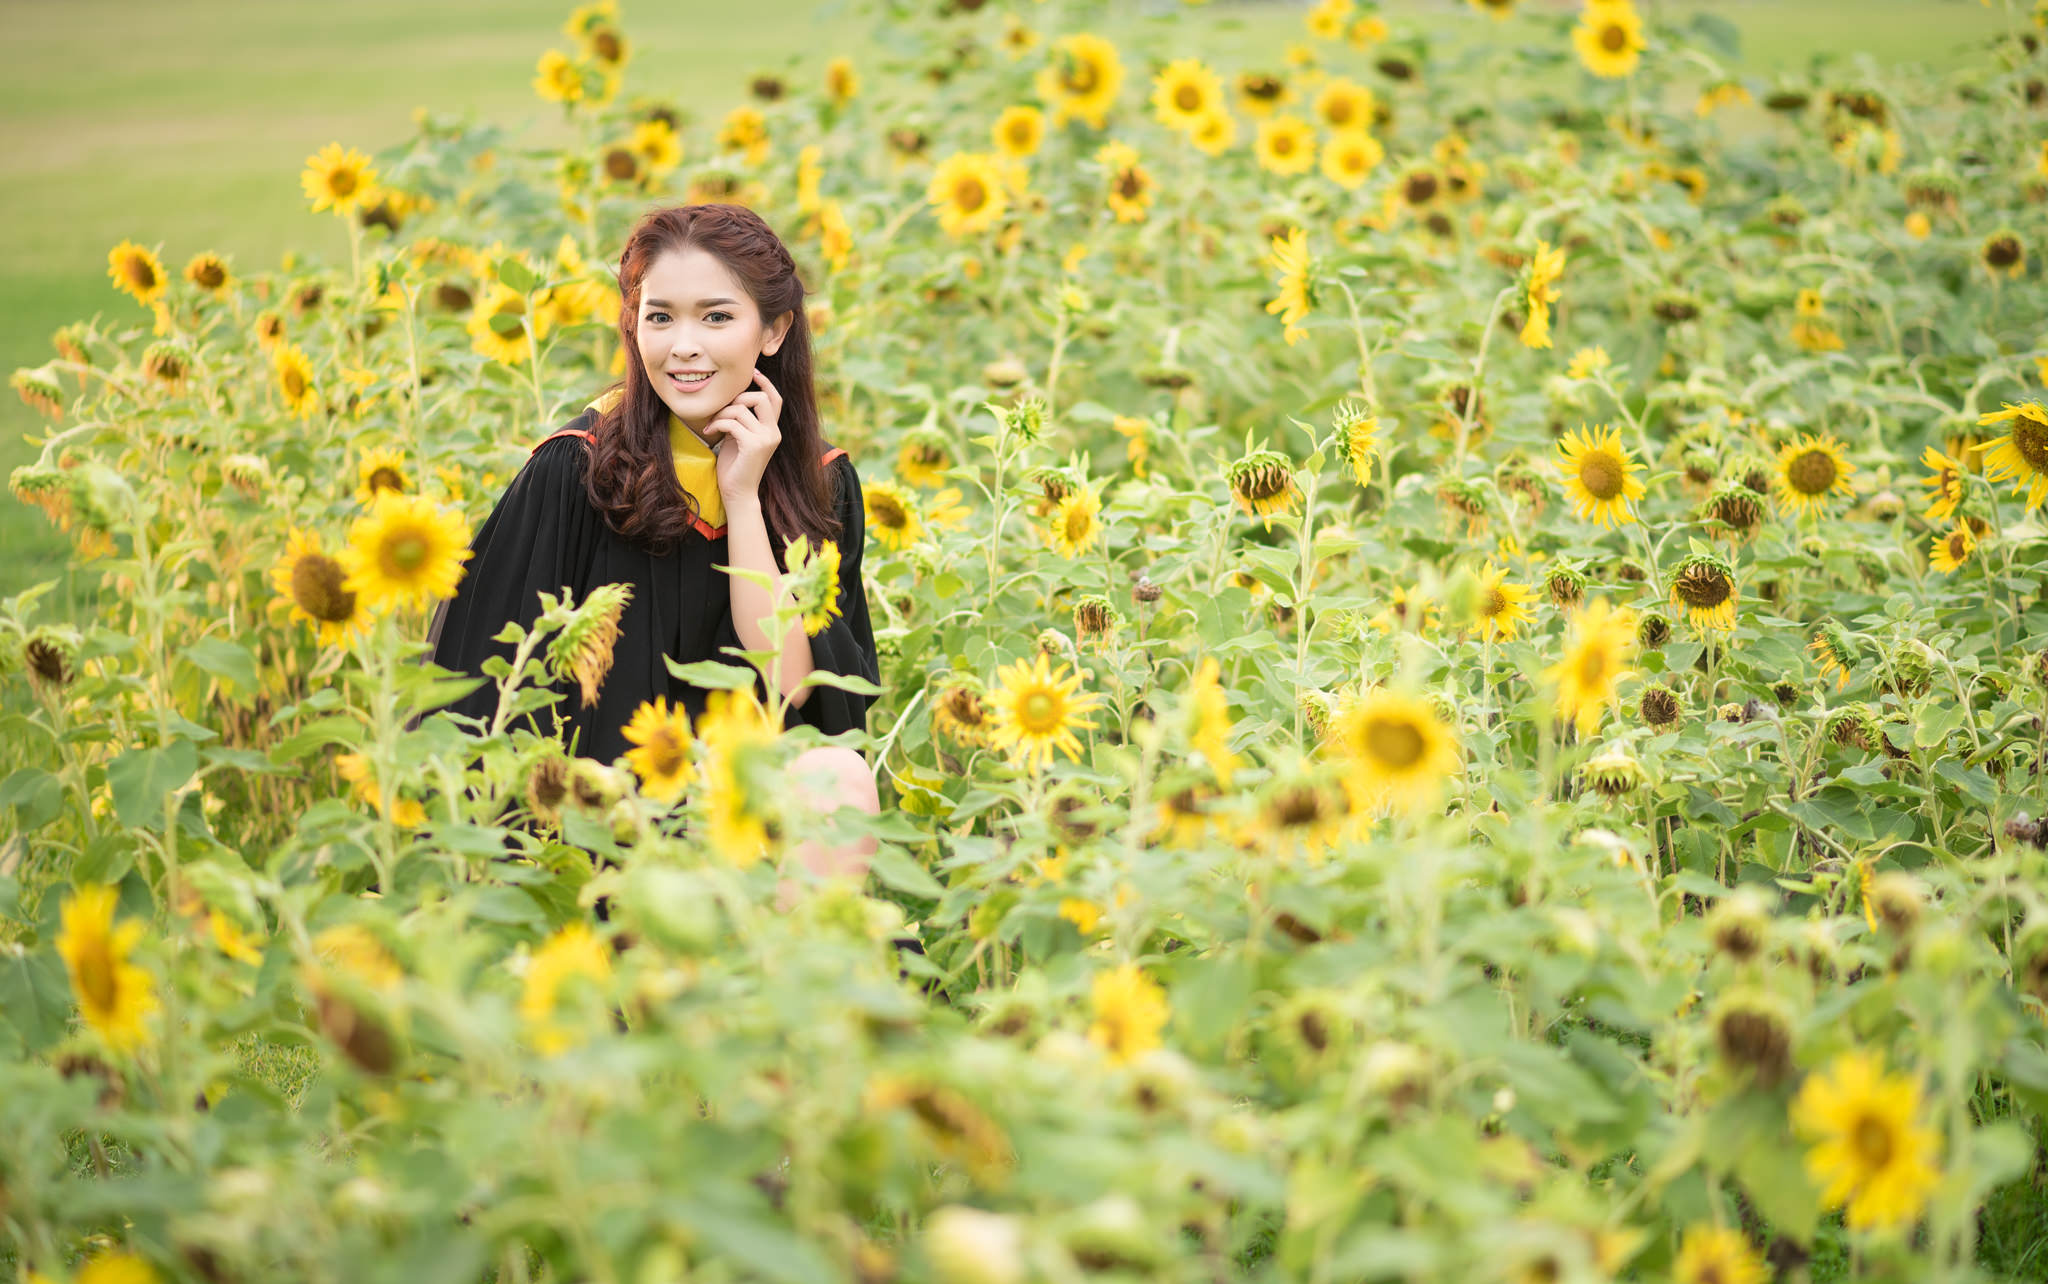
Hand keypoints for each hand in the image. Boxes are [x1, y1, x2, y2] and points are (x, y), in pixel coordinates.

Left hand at [702, 369, 783, 501]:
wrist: (738, 494)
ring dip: (721, 413)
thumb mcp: (739, 437)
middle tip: (722, 410)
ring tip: (711, 424)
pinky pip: (732, 422)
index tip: (753, 372)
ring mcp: (766, 439)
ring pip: (741, 409)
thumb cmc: (735, 466)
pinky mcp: (754, 445)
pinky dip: (717, 424)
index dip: (765, 383)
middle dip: (737, 397)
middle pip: (761, 397)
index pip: (775, 399)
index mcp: (772, 430)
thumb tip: (732, 397)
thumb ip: (742, 419)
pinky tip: (708, 431)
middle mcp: (774, 433)